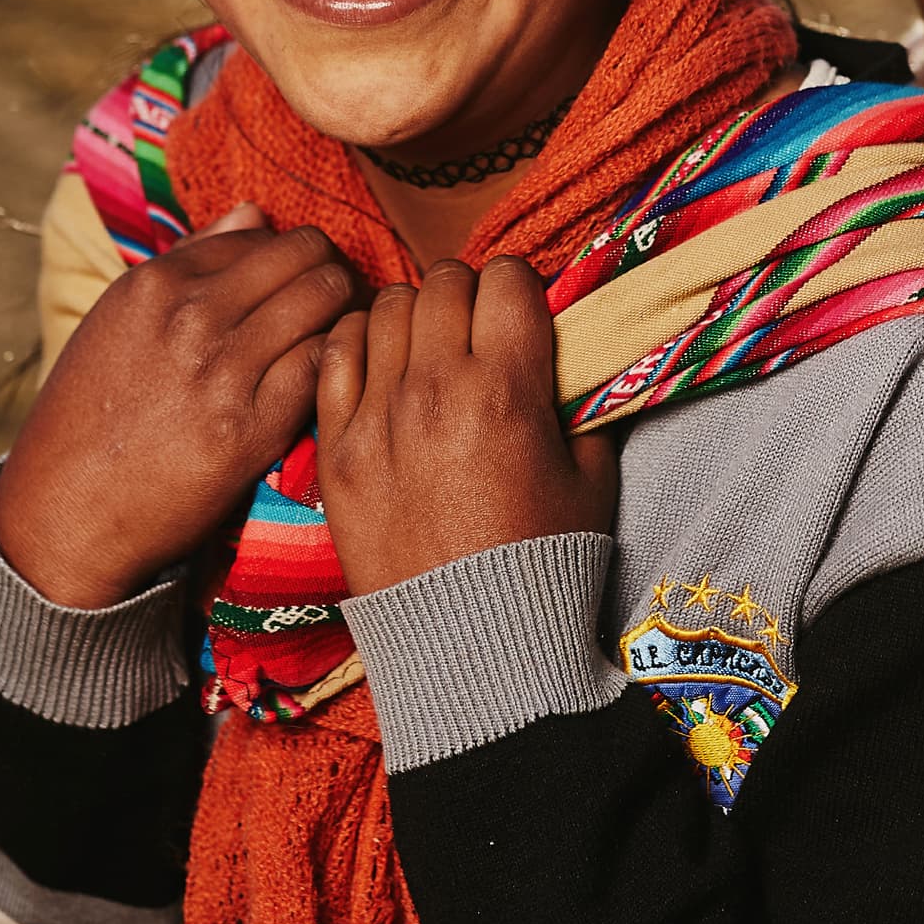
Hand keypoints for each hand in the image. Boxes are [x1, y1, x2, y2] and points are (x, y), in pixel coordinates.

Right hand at [0, 204, 357, 608]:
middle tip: (336, 300)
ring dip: (344, 312)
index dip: (289, 255)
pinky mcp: (251, 428)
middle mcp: (190, 315)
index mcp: (154, 283)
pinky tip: (332, 377)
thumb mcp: (119, 322)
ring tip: (342, 334)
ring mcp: (222, 371)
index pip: (258, 235)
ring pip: (324, 301)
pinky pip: (324, 365)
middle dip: (328, 271)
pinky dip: (338, 362)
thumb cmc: (90, 417)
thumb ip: (190, 262)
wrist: (66, 511)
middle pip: (304, 256)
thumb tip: (254, 211)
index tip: (299, 280)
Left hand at [315, 256, 618, 596]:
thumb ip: (579, 406)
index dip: (522, 288)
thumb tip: (569, 361)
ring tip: (425, 348)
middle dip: (468, 294)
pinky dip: (357, 344)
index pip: (508, 278)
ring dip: (412, 315)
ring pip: (384, 306)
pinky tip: (378, 366)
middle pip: (445, 281)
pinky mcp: (335, 448)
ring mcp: (377, 416)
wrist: (472, 645)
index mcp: (507, 389)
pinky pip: (332, 355)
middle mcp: (437, 388)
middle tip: (475, 330)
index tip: (522, 314)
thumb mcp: (591, 477)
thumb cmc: (544, 562)